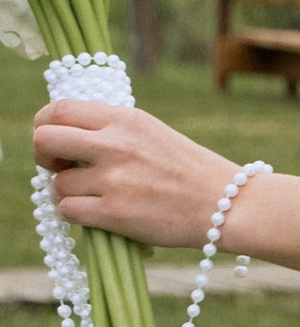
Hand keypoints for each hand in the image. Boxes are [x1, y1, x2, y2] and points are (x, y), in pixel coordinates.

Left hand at [30, 95, 241, 251]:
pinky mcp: (116, 213)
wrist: (228, 204)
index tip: (56, 143)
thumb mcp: (151, 133)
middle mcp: (115, 144)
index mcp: (124, 118)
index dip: (46, 126)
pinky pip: (68, 212)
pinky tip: (100, 214)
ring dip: (69, 193)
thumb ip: (111, 129)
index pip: (59, 110)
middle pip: (44, 140)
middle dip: (44, 157)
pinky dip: (78, 215)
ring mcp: (114, 179)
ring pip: (58, 185)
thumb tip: (65, 138)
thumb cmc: (190, 171)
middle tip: (58, 168)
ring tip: (96, 197)